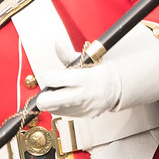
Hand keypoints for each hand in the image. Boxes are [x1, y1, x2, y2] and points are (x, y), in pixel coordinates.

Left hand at [37, 25, 158, 117]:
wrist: (116, 88)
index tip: (50, 76)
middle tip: (44, 93)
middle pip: (50, 101)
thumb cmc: (98, 72)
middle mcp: (83, 94)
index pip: (54, 80)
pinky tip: (65, 100)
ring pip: (55, 109)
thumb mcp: (85, 59)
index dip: (48, 77)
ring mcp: (83, 107)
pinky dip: (61, 107)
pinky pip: (64, 113)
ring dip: (52, 102)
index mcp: (84, 78)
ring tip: (58, 93)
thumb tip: (57, 43)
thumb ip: (67, 54)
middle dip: (42, 98)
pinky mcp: (84, 115)